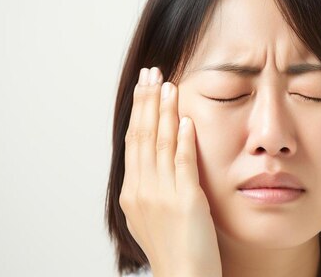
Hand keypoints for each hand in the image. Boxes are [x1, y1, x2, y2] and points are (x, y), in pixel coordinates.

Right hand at [119, 67, 221, 276]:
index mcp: (132, 192)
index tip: (144, 87)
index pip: (135, 141)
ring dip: (165, 112)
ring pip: (161, 144)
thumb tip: (160, 153)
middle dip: (147, 101)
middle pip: (143, 136)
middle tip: (151, 72)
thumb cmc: (175, 248)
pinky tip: (187, 119)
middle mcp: (141, 190)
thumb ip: (153, 183)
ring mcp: (161, 195)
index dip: (140, 111)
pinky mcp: (185, 201)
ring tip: (169, 85)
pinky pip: (183, 163)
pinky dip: (184, 139)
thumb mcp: (153, 214)